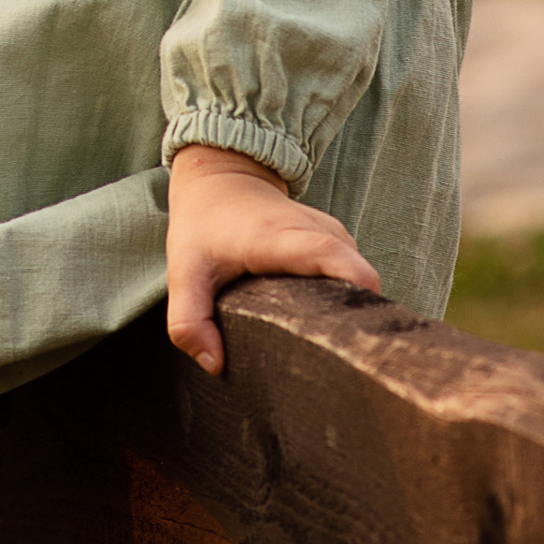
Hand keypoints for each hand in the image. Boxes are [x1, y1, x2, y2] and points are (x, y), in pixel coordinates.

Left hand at [164, 142, 378, 377]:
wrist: (221, 177)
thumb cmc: (203, 227)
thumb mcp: (183, 273)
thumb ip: (188, 322)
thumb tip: (215, 365)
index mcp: (276, 238)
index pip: (330, 256)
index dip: (354, 286)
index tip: (358, 326)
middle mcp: (313, 230)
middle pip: (358, 277)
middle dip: (358, 318)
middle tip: (336, 357)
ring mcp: (331, 232)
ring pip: (360, 279)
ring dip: (351, 310)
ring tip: (326, 342)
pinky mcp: (339, 239)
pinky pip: (356, 274)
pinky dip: (348, 298)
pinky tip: (325, 319)